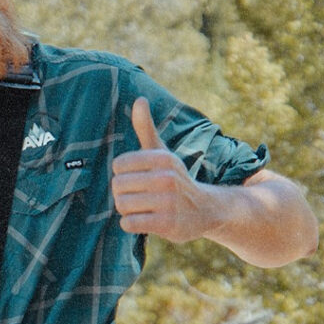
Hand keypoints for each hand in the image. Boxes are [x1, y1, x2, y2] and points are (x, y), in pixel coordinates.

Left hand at [111, 97, 221, 245]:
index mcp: (163, 158)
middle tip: (140, 197)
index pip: (119, 165)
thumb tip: (139, 99)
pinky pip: (129, 223)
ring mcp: (168, 202)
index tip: (138, 178)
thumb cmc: (174, 178)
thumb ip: (146, 128)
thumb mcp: (162, 152)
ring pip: (122, 205)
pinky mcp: (167, 224)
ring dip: (128, 210)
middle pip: (118, 186)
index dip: (123, 175)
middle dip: (123, 194)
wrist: (205, 210)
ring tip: (144, 208)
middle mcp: (167, 178)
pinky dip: (130, 224)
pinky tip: (145, 221)